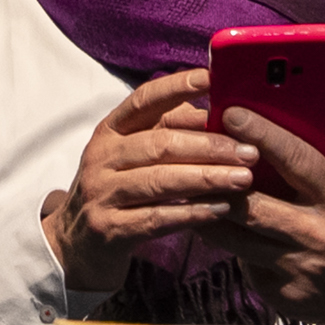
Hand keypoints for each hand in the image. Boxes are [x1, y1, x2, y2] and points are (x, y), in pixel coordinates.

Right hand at [40, 69, 257, 291]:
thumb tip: (216, 111)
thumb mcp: (132, 155)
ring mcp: (102, 193)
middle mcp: (102, 156)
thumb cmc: (117, 190)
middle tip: (249, 150)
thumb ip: (168, 131)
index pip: (144, 99)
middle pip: (159, 143)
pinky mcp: (108, 229)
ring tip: (243, 179)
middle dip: (209, 145)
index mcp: (110, 130)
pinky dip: (192, 212)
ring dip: (207, 178)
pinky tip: (221, 209)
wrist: (75, 246)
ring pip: (160, 180)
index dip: (177, 86)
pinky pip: (157, 218)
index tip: (212, 78)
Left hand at [198, 107, 324, 324]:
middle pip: (253, 204)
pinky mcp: (281, 292)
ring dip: (210, 210)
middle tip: (196, 152)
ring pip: (237, 237)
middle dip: (220, 177)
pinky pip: (244, 262)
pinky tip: (215, 223)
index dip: (261, 134)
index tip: (232, 113)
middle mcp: (314, 233)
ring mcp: (295, 266)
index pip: (295, 160)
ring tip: (190, 188)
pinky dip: (229, 241)